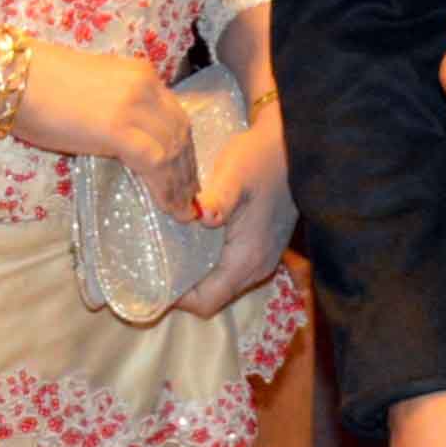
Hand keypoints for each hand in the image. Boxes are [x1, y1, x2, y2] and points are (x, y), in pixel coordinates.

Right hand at [12, 43, 199, 218]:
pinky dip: (166, 188)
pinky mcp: (119, 129)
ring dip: (181, 185)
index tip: (186, 174)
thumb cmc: (38, 86)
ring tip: (181, 211)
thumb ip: (117, 110)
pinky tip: (167, 206)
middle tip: (189, 199)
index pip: (175, 115)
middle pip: (181, 132)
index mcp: (140, 75)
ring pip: (173, 150)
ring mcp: (134, 106)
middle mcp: (146, 85)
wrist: (14, 78)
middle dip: (188, 169)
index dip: (185, 149)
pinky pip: (155, 162)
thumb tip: (126, 141)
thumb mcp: (94, 92)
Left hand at [173, 104, 294, 317]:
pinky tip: (194, 238)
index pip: (206, 302)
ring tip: (170, 250)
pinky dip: (210, 264)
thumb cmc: (261, 158)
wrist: (294, 144)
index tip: (151, 277)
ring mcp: (264, 259)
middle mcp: (258, 268)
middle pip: (213, 297)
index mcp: (247, 259)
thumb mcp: (235, 174)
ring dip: (197, 275)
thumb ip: (218, 200)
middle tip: (154, 262)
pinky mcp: (264, 247)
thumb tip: (201, 217)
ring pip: (222, 284)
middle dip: (183, 287)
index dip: (177, 298)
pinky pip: (231, 270)